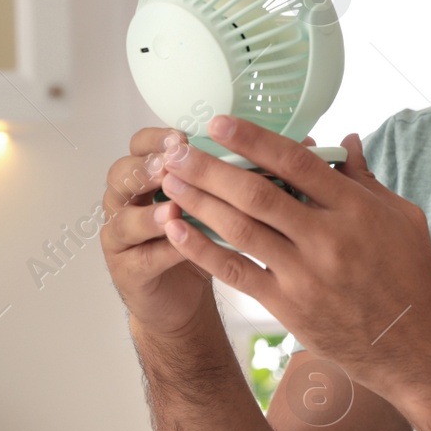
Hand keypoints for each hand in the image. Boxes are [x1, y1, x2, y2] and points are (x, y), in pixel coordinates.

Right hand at [98, 126, 317, 339]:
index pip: (145, 143)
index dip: (162, 137)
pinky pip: (142, 256)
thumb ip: (253, 170)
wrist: (183, 297)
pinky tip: (179, 241)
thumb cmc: (209, 239)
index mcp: (151, 173)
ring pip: (126, 215)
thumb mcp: (228, 202)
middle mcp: (129, 198)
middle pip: (125, 171)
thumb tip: (308, 146)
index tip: (188, 133)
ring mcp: (122, 235)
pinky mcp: (127, 270)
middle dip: (150, 165)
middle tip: (173, 162)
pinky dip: (163, 247)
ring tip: (174, 205)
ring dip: (152, 209)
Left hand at [154, 115, 430, 392]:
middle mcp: (327, 238)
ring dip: (198, 202)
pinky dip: (204, 250)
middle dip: (210, 168)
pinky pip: (238, 273)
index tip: (219, 123)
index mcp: (355, 209)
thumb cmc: (410, 275)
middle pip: (257, 193)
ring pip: (241, 229)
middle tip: (175, 149)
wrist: (413, 345)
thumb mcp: (402, 217)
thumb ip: (366, 179)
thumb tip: (346, 140)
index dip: (253, 139)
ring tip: (168, 182)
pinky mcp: (289, 306)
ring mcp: (305, 274)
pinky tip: (177, 231)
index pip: (296, 162)